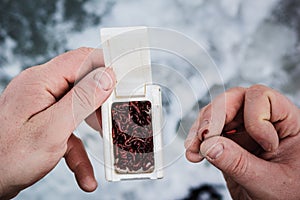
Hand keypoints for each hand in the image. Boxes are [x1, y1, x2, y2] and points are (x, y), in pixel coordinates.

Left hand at [0, 48, 115, 198]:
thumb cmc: (9, 158)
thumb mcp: (52, 130)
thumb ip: (81, 100)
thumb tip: (107, 76)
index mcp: (41, 81)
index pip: (81, 59)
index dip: (106, 67)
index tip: (125, 84)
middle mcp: (41, 88)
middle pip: (82, 80)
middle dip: (102, 100)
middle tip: (116, 116)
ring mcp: (42, 104)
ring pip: (79, 104)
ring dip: (94, 123)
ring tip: (105, 139)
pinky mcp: (44, 121)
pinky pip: (68, 128)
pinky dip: (79, 147)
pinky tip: (85, 173)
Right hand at [185, 85, 299, 199]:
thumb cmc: (291, 196)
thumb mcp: (270, 181)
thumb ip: (240, 163)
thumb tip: (209, 145)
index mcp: (286, 123)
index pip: (263, 98)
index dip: (255, 117)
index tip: (260, 144)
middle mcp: (263, 121)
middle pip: (233, 100)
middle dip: (214, 117)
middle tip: (204, 136)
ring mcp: (243, 131)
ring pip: (216, 113)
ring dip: (201, 129)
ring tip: (193, 149)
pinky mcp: (229, 142)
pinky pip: (209, 131)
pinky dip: (197, 140)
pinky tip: (193, 152)